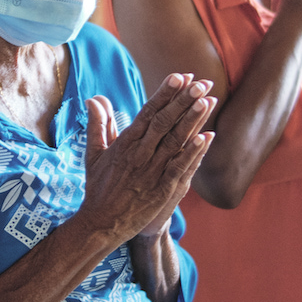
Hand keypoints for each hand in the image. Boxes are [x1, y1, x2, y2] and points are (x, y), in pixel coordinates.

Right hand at [80, 74, 215, 242]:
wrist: (101, 224)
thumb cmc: (99, 188)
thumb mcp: (94, 154)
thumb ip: (98, 125)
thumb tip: (95, 99)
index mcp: (125, 143)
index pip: (148, 112)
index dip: (165, 94)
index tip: (179, 76)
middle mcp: (139, 154)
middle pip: (164, 122)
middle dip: (183, 101)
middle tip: (201, 82)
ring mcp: (151, 172)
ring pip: (175, 141)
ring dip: (192, 120)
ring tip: (207, 100)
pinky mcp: (162, 190)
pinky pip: (179, 168)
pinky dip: (193, 152)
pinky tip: (207, 137)